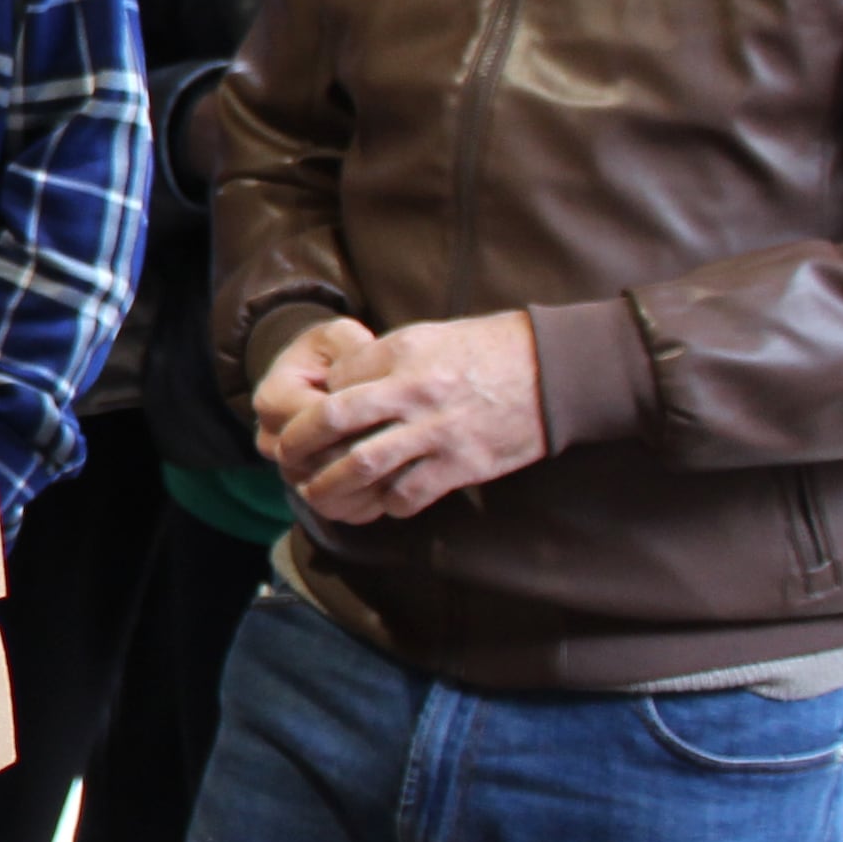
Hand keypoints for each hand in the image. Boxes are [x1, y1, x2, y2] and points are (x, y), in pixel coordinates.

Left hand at [269, 310, 548, 521]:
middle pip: (331, 421)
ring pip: (361, 465)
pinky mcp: (463, 464)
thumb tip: (342, 383)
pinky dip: (389, 504)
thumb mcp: (429, 337)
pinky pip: (408, 494)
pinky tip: (384, 504)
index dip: (315, 404)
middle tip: (287, 461)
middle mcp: (413, 391)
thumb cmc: (489, 350)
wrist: (555, 371)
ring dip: (331, 487)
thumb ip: (384, 359)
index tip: (311, 420)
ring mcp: (437, 431)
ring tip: (317, 496)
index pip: (335, 382)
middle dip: (299, 445)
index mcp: (401, 353)